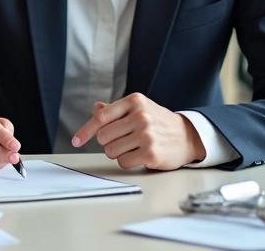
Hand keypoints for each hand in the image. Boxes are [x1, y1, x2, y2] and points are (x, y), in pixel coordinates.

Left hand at [71, 93, 204, 169]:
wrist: (188, 136)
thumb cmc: (159, 122)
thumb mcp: (139, 108)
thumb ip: (116, 110)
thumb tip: (96, 108)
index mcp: (134, 101)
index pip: (100, 117)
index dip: (86, 131)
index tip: (76, 141)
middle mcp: (140, 116)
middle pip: (103, 137)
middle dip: (109, 142)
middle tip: (124, 140)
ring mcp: (146, 135)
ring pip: (111, 151)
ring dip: (118, 152)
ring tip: (133, 147)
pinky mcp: (151, 153)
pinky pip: (123, 162)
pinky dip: (128, 161)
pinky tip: (140, 155)